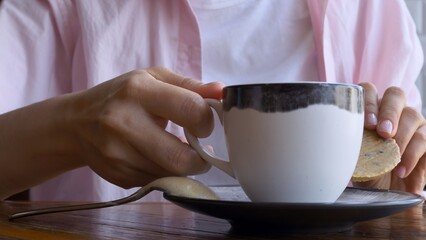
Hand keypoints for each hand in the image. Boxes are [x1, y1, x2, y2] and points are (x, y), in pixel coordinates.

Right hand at [67, 67, 222, 187]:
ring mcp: (117, 154)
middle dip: (200, 158)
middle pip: (181, 157)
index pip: (191, 111)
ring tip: (176, 149)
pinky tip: (157, 158)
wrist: (76, 123)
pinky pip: (157, 182)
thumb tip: (222, 92)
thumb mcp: (153, 79)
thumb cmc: (121, 96)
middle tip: (199, 149)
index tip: (203, 124)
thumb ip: (190, 86)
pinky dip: (166, 173)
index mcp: (138, 91)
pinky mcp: (117, 176)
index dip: (207, 121)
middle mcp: (123, 122)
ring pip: (171, 174)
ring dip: (183, 166)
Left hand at [354, 82, 425, 194]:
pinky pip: (424, 139)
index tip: (367, 124)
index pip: (368, 91)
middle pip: (395, 95)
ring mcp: (412, 122)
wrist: (384, 190)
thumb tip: (338, 146)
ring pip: (412, 115)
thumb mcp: (352, 158)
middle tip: (384, 133)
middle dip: (389, 113)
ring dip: (401, 137)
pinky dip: (411, 155)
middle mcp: (392, 110)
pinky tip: (400, 171)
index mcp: (370, 109)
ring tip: (393, 158)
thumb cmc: (364, 169)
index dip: (368, 103)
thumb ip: (348, 146)